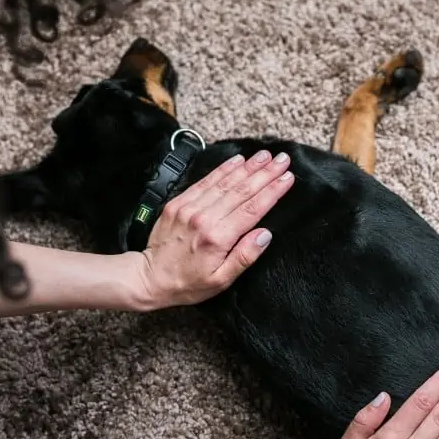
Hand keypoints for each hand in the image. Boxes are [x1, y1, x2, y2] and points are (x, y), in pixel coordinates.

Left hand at [133, 150, 293, 309]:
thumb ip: (244, 257)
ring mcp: (189, 208)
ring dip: (248, 166)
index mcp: (217, 238)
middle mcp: (204, 218)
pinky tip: (237, 160)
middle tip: (283, 160)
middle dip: (265, 173)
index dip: (272, 191)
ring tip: (266, 155)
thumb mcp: (221, 280)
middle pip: (242, 191)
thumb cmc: (188, 283)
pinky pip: (205, 181)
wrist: (150, 278)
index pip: (252, 209)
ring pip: (225, 182)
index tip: (288, 178)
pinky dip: (222, 169)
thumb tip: (264, 235)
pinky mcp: (178, 203)